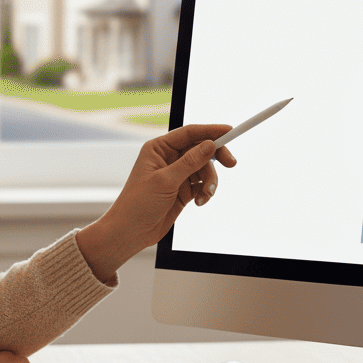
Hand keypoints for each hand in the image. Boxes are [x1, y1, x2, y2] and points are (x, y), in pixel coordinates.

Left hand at [76, 124, 237, 282]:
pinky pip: (202, 184)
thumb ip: (190, 162)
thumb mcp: (166, 180)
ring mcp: (177, 174)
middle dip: (216, 157)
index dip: (211, 130)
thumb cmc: (138, 203)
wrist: (131, 232)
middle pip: (201, 149)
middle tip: (231, 163)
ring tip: (206, 195)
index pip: (189, 133)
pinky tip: (200, 202)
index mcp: (159, 148)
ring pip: (204, 169)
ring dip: (210, 182)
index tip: (230, 130)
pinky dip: (206, 192)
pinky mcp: (183, 190)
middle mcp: (168, 158)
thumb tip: (210, 145)